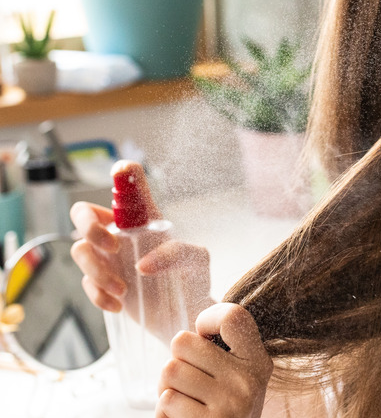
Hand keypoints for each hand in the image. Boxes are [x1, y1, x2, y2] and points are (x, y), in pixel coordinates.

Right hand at [70, 161, 213, 328]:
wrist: (188, 312)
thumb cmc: (192, 278)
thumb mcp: (196, 260)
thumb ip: (177, 254)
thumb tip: (143, 265)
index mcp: (143, 219)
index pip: (127, 188)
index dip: (122, 174)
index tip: (121, 172)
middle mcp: (121, 233)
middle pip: (82, 213)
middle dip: (89, 227)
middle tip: (113, 247)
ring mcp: (108, 258)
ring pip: (79, 250)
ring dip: (96, 270)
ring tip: (123, 290)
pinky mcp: (102, 283)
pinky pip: (86, 283)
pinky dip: (98, 295)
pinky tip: (118, 304)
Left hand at [156, 303, 272, 417]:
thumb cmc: (221, 408)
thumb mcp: (237, 376)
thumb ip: (225, 350)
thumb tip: (194, 331)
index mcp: (259, 361)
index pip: (233, 317)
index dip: (207, 320)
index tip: (205, 336)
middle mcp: (249, 381)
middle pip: (183, 342)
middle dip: (177, 360)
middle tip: (190, 381)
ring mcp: (230, 404)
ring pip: (169, 370)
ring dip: (168, 387)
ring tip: (186, 401)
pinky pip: (166, 400)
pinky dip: (165, 411)